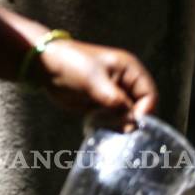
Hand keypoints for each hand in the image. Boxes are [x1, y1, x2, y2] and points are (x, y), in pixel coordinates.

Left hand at [34, 40, 157, 120]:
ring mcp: (114, 95)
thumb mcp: (94, 80)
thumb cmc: (72, 64)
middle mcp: (126, 84)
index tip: (132, 123)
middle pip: (141, 109)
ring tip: (106, 125)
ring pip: (127, 117)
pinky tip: (100, 127)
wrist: (46, 65)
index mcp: (130, 70)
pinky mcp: (102, 105)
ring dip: (120, 125)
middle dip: (132, 120)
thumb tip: (133, 122)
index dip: (145, 111)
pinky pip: (113, 120)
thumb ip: (115, 101)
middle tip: (120, 130)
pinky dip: (109, 126)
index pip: (149, 95)